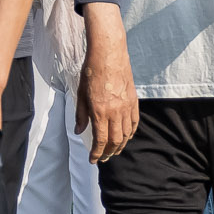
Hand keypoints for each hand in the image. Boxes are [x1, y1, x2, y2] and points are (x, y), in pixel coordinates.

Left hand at [77, 7, 139, 161]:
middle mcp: (115, 112)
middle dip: (109, 152)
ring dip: (120, 145)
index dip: (97, 153)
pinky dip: (131, 132)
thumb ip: (81, 115)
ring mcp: (126, 106)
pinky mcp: (133, 100)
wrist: (109, 55)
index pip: (100, 140)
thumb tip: (80, 131)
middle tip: (104, 158)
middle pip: (115, 140)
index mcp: (100, 111)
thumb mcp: (81, 94)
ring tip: (115, 150)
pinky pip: (134, 122)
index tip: (93, 159)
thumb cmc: (92, 72)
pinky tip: (126, 136)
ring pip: (126, 133)